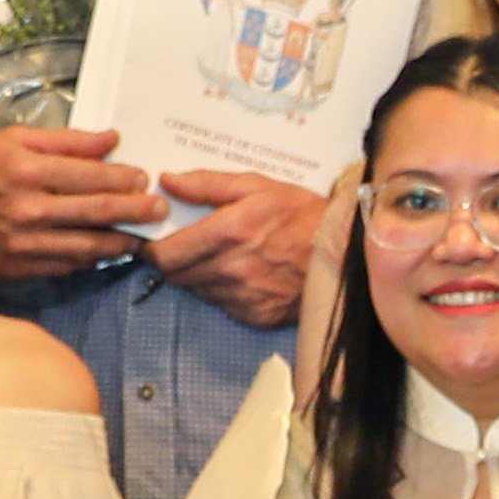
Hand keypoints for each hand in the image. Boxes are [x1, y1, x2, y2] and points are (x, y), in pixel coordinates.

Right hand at [0, 122, 167, 283]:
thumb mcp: (16, 139)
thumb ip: (67, 140)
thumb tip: (112, 139)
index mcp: (27, 171)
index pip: (91, 177)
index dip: (123, 178)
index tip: (143, 177)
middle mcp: (28, 210)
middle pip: (97, 212)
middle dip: (136, 211)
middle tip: (159, 209)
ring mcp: (25, 244)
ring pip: (88, 246)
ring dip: (122, 241)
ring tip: (142, 235)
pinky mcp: (22, 268)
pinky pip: (68, 266)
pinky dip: (93, 259)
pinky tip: (108, 251)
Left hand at [151, 171, 329, 324]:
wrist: (347, 252)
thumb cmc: (302, 213)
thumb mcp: (257, 186)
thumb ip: (207, 184)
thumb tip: (167, 181)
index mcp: (227, 234)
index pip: (166, 255)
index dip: (152, 250)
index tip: (152, 242)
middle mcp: (231, 271)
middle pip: (176, 277)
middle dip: (174, 262)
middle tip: (185, 247)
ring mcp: (244, 298)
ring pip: (199, 291)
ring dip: (199, 276)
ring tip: (220, 258)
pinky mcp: (257, 316)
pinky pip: (224, 306)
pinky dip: (224, 292)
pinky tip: (243, 275)